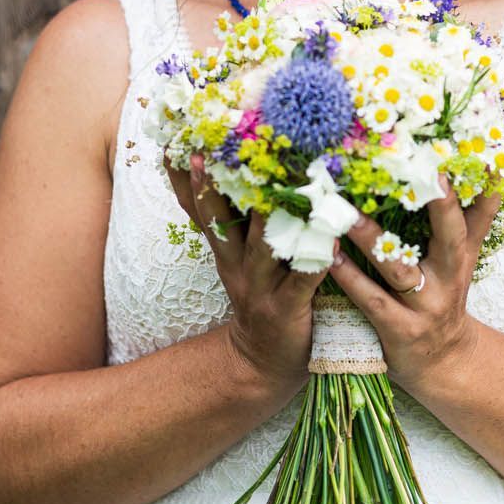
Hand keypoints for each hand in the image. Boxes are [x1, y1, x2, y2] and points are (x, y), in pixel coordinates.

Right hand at [164, 153, 331, 390]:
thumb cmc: (260, 296)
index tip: (174, 142)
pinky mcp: (287, 307)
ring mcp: (260, 286)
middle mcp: (236, 263)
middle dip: (212, 186)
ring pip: (262, 245)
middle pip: (218, 220)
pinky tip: (330, 240)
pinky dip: (314, 260)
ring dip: (270, 215)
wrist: (262, 362)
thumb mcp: (237, 258)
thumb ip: (238, 220)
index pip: (198, 207)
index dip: (186, 177)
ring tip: (280, 184)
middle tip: (209, 152)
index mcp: (224, 248)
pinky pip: (302, 280)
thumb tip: (241, 172)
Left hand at [328, 177, 502, 393]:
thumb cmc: (446, 298)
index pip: (476, 216)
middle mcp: (450, 278)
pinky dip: (350, 278)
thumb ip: (475, 218)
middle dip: (439, 204)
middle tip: (420, 170)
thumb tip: (493, 173)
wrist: (445, 363)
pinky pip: (372, 300)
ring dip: (373, 240)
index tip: (471, 155)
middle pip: (450, 237)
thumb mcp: (465, 260)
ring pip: (400, 268)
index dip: (478, 188)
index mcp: (463, 257)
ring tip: (347, 215)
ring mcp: (426, 306)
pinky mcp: (400, 329)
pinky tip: (330, 258)